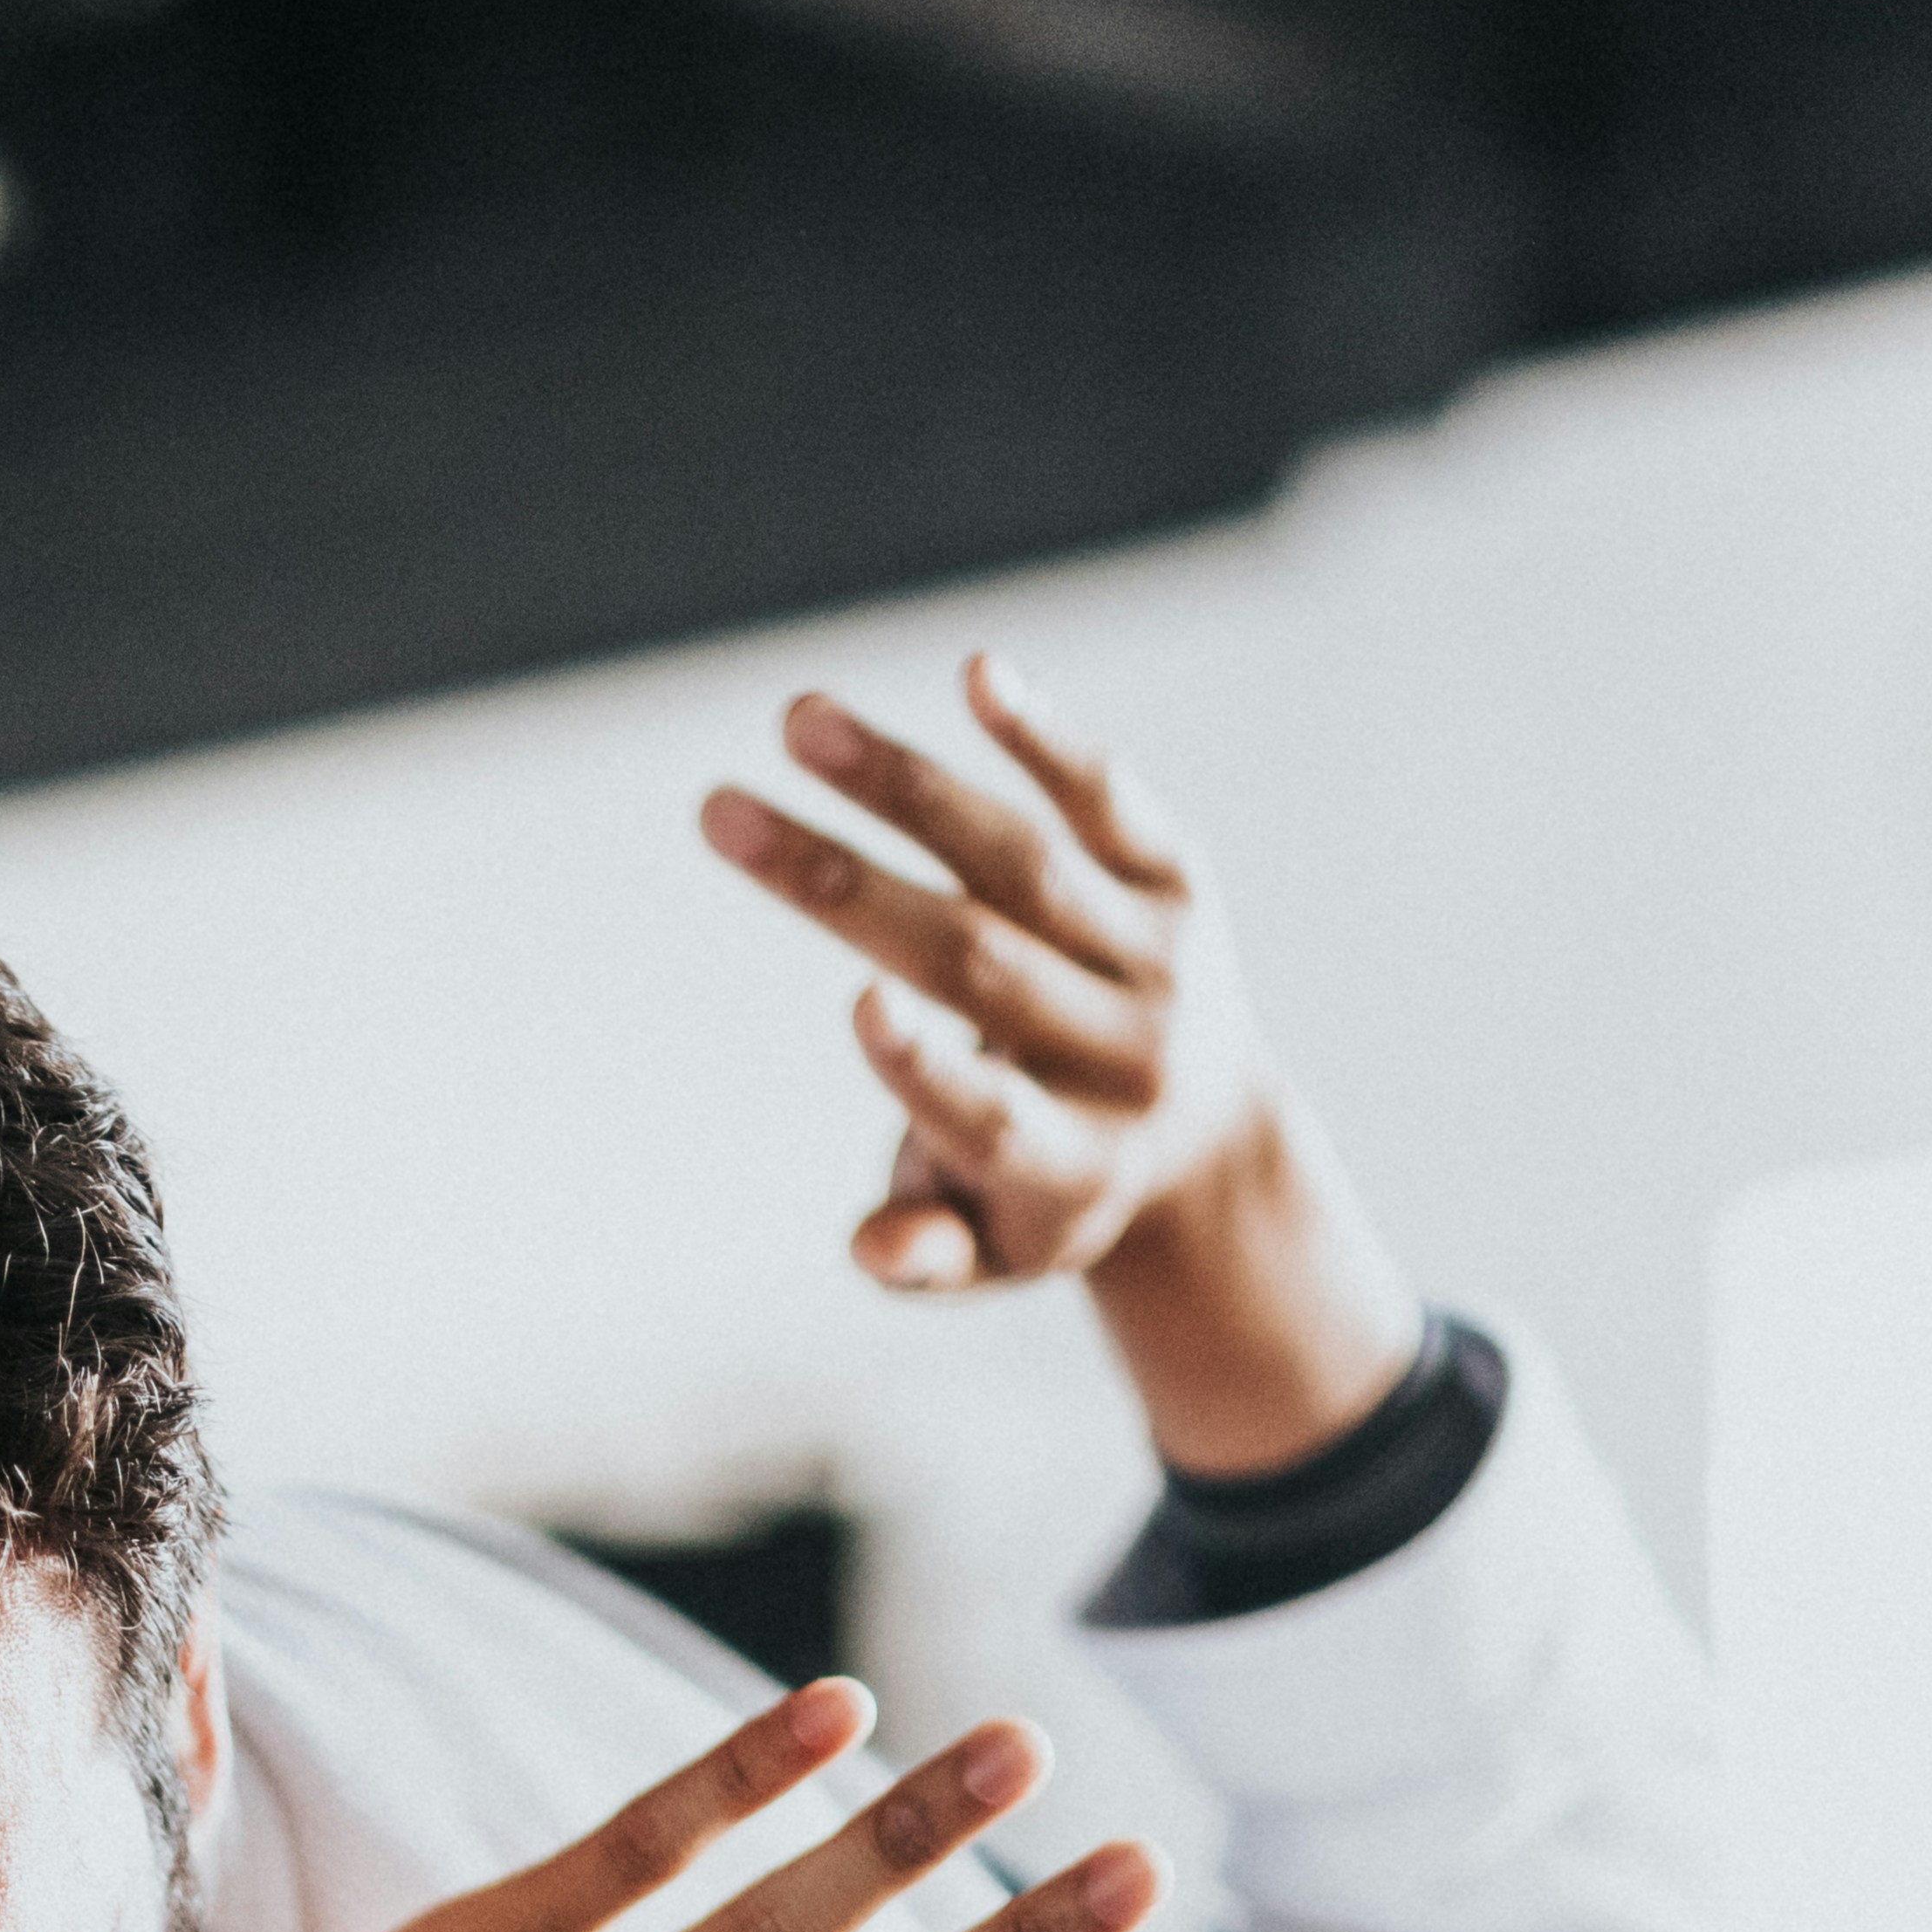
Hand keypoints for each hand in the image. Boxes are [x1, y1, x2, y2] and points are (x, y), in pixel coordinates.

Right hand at [702, 651, 1421, 1474]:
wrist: (1213, 1136)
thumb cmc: (1053, 1192)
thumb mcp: (994, 1255)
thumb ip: (927, 1257)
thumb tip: (871, 1249)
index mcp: (1074, 1165)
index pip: (995, 1116)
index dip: (926, 1070)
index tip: (860, 1005)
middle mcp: (1124, 1056)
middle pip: (973, 960)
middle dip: (839, 885)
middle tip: (718, 811)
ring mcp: (1159, 959)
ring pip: (1018, 861)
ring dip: (902, 784)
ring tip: (796, 722)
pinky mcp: (1177, 877)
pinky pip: (1107, 799)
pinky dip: (1043, 739)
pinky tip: (975, 673)